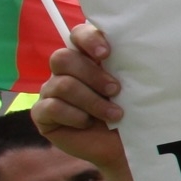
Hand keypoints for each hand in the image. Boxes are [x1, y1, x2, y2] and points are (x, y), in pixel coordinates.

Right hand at [34, 23, 135, 180]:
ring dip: (92, 101)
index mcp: (87, 56)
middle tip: (116, 90)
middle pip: (63, 58)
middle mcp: (65, 70)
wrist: (124, 146)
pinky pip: (51, 107)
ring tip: (114, 114)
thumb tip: (138, 46)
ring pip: (62, 84)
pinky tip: (88, 123)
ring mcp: (50, 91)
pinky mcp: (42, 114)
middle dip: (93, 75)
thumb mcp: (133, 86)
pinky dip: (75, 116)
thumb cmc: (131, 111)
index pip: (78, 34)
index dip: (89, 40)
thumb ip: (127, 65)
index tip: (107, 54)